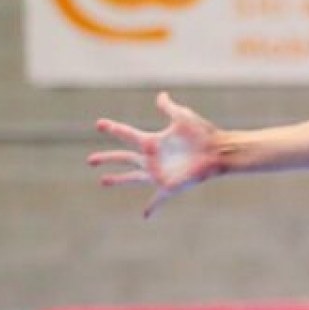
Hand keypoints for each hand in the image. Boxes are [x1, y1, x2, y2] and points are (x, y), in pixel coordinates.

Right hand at [89, 92, 223, 216]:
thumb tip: (160, 94)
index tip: (99, 123)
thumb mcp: (183, 117)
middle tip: (90, 159)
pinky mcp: (169, 186)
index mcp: (153, 142)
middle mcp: (152, 158)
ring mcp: (158, 173)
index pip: (128, 134)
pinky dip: (152, 207)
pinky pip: (158, 200)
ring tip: (102, 181)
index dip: (113, 128)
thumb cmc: (202, 133)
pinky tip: (146, 215)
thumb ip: (169, 108)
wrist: (219, 150)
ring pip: (132, 178)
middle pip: (124, 157)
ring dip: (118, 180)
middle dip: (107, 157)